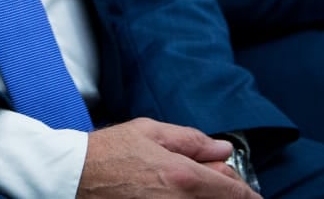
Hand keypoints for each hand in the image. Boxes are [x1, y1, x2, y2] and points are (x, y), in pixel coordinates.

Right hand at [77, 119, 260, 198]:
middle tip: (213, 183)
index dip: (248, 196)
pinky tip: (170, 194)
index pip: (235, 194)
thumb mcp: (148, 131)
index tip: (252, 196)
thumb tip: (222, 150)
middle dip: (223, 195)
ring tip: (183, 187)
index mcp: (183, 176)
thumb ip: (190, 140)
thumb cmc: (106, 152)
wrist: (72, 176)